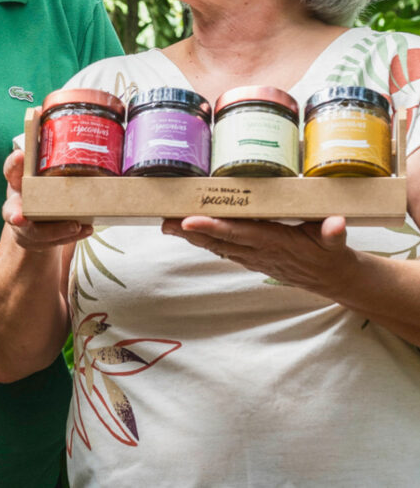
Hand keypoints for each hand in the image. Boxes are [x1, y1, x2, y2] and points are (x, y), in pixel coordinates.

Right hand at [2, 149, 92, 249]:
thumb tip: (41, 108)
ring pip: (36, 232)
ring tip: (75, 224)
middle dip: (16, 214)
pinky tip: (86, 228)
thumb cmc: (39, 186)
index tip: (20, 156)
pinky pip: (55, 241)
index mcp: (17, 181)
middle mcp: (18, 204)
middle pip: (12, 210)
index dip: (14, 163)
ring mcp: (26, 226)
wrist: (33, 220)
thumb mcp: (38, 167)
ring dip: (55, 230)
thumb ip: (42, 145)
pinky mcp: (39, 241)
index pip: (11, 170)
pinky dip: (72, 236)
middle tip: (22, 216)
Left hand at [162, 214, 356, 295]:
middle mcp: (259, 251)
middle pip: (219, 240)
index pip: (239, 233)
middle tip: (164, 221)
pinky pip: (224, 248)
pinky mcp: (253, 257)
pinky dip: (205, 240)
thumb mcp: (336, 243)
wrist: (333, 279)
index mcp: (275, 242)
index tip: (189, 220)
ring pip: (217, 245)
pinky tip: (187, 233)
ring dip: (192, 237)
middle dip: (191, 232)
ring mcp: (254, 257)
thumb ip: (334, 232)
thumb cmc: (332, 254)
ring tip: (166, 225)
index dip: (213, 227)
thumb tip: (336, 223)